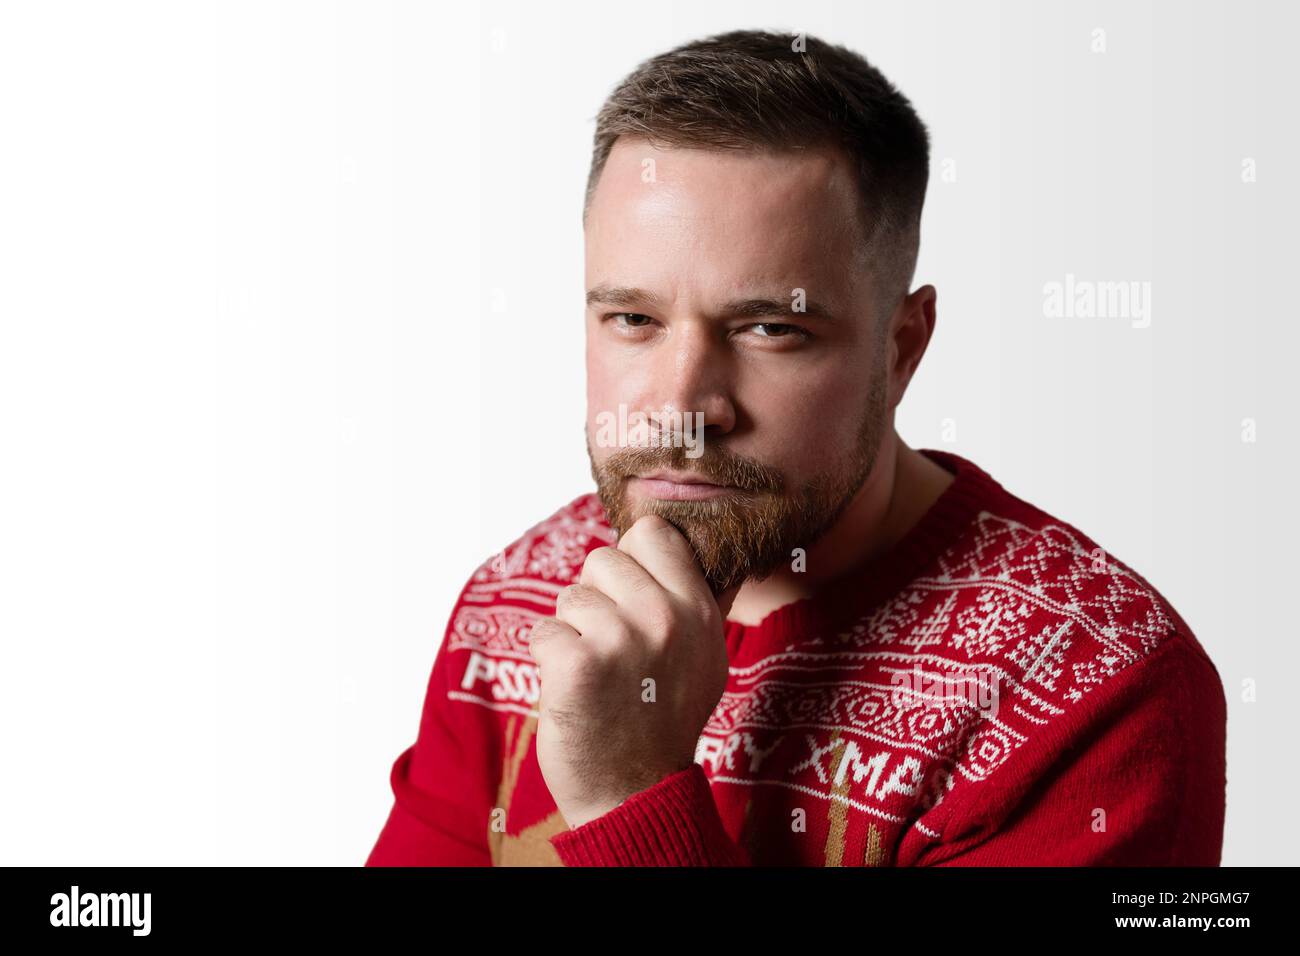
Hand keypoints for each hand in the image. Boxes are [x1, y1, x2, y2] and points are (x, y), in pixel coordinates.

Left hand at [527, 513, 739, 829]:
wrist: (636, 793)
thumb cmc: (662, 720)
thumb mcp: (704, 656)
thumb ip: (693, 601)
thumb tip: (684, 546)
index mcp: (697, 609)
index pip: (653, 533)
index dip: (631, 559)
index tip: (629, 595)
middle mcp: (664, 617)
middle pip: (602, 558)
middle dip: (596, 597)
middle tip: (612, 649)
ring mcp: (620, 639)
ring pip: (569, 596)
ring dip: (571, 632)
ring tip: (597, 674)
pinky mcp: (577, 665)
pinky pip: (542, 631)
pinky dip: (548, 660)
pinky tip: (574, 690)